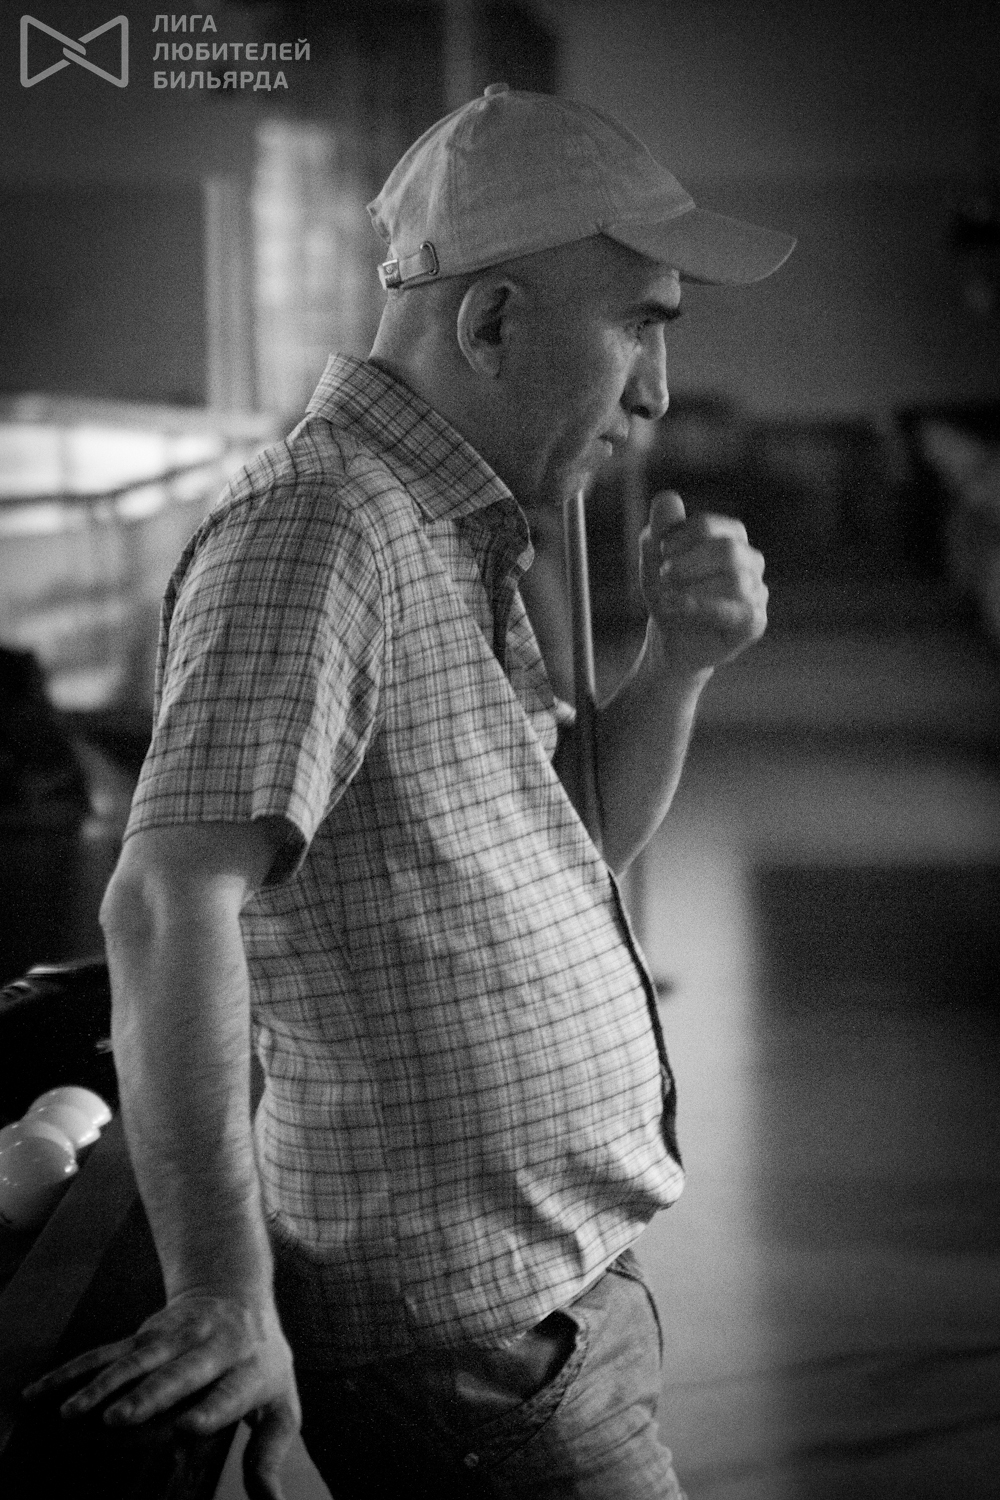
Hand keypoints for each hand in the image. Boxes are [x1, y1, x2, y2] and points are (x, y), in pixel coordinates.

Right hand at [23, 1292, 299, 1499]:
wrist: (236, 1291)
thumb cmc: (260, 1361)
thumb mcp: (281, 1401)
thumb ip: (270, 1452)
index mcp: (248, 1368)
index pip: (231, 1390)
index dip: (212, 1408)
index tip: (189, 1427)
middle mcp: (212, 1346)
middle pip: (181, 1370)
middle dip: (150, 1393)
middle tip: (119, 1419)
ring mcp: (175, 1336)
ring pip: (136, 1358)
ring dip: (103, 1382)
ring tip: (73, 1412)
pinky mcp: (144, 1332)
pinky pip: (105, 1352)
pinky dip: (71, 1372)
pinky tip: (41, 1393)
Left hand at [639, 490, 767, 671]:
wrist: (672, 640)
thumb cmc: (669, 593)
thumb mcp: (654, 559)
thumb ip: (661, 529)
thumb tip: (667, 497)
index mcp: (730, 536)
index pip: (709, 526)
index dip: (680, 536)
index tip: (660, 551)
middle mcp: (750, 561)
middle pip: (727, 550)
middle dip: (689, 562)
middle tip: (662, 575)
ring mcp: (757, 591)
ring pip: (734, 581)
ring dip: (692, 588)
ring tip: (665, 598)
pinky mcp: (755, 621)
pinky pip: (737, 611)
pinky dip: (702, 607)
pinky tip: (677, 607)